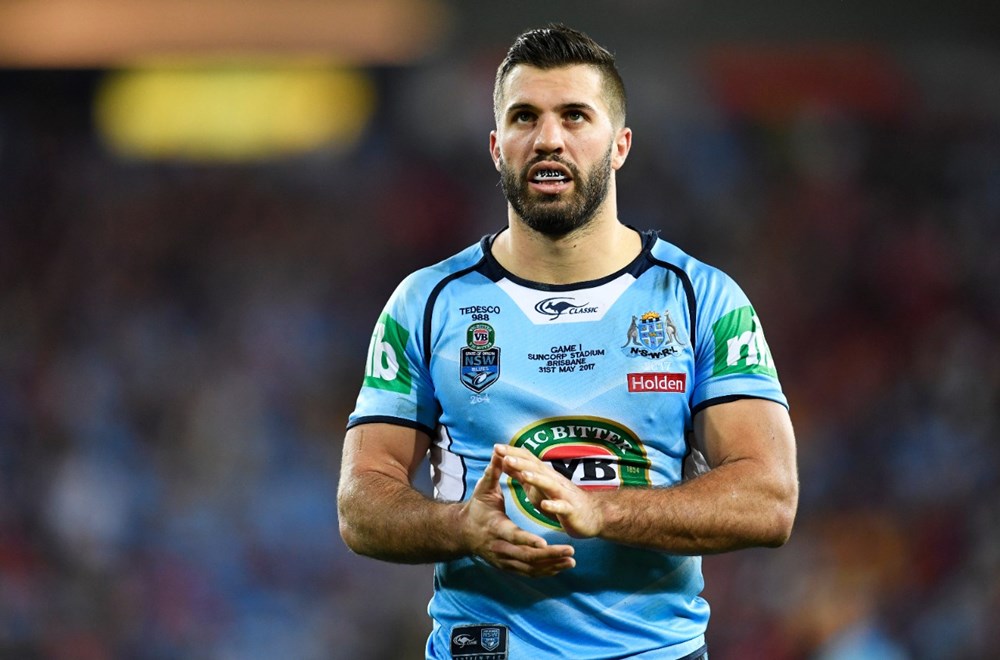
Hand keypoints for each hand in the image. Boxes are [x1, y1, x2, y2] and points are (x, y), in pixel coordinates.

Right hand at [461, 451, 575, 576]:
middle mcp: (499, 547)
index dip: (528, 540)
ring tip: (571, 560)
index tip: (544, 542)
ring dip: (552, 565)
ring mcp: (503, 560)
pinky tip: (560, 567)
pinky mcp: (507, 566)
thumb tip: (499, 451)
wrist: (462, 533)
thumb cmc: (476, 508)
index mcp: (496, 527)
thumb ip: (493, 472)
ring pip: (530, 568)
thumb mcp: (483, 489)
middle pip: (526, 556)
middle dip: (549, 555)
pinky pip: (528, 573)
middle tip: (570, 551)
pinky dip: (545, 572)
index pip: (513, 536)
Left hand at [494, 444, 604, 538]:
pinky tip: (545, 505)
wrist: (592, 515)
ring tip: (523, 474)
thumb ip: (523, 475)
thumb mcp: (538, 488)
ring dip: (536, 478)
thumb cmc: (562, 500)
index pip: (527, 460)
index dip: (512, 453)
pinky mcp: (570, 510)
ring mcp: (563, 494)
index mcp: (544, 475)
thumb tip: (505, 461)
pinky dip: (553, 505)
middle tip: (502, 455)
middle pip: (535, 468)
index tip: (495, 447)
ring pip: (548, 484)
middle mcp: (554, 481)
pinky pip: (561, 507)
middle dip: (519, 461)